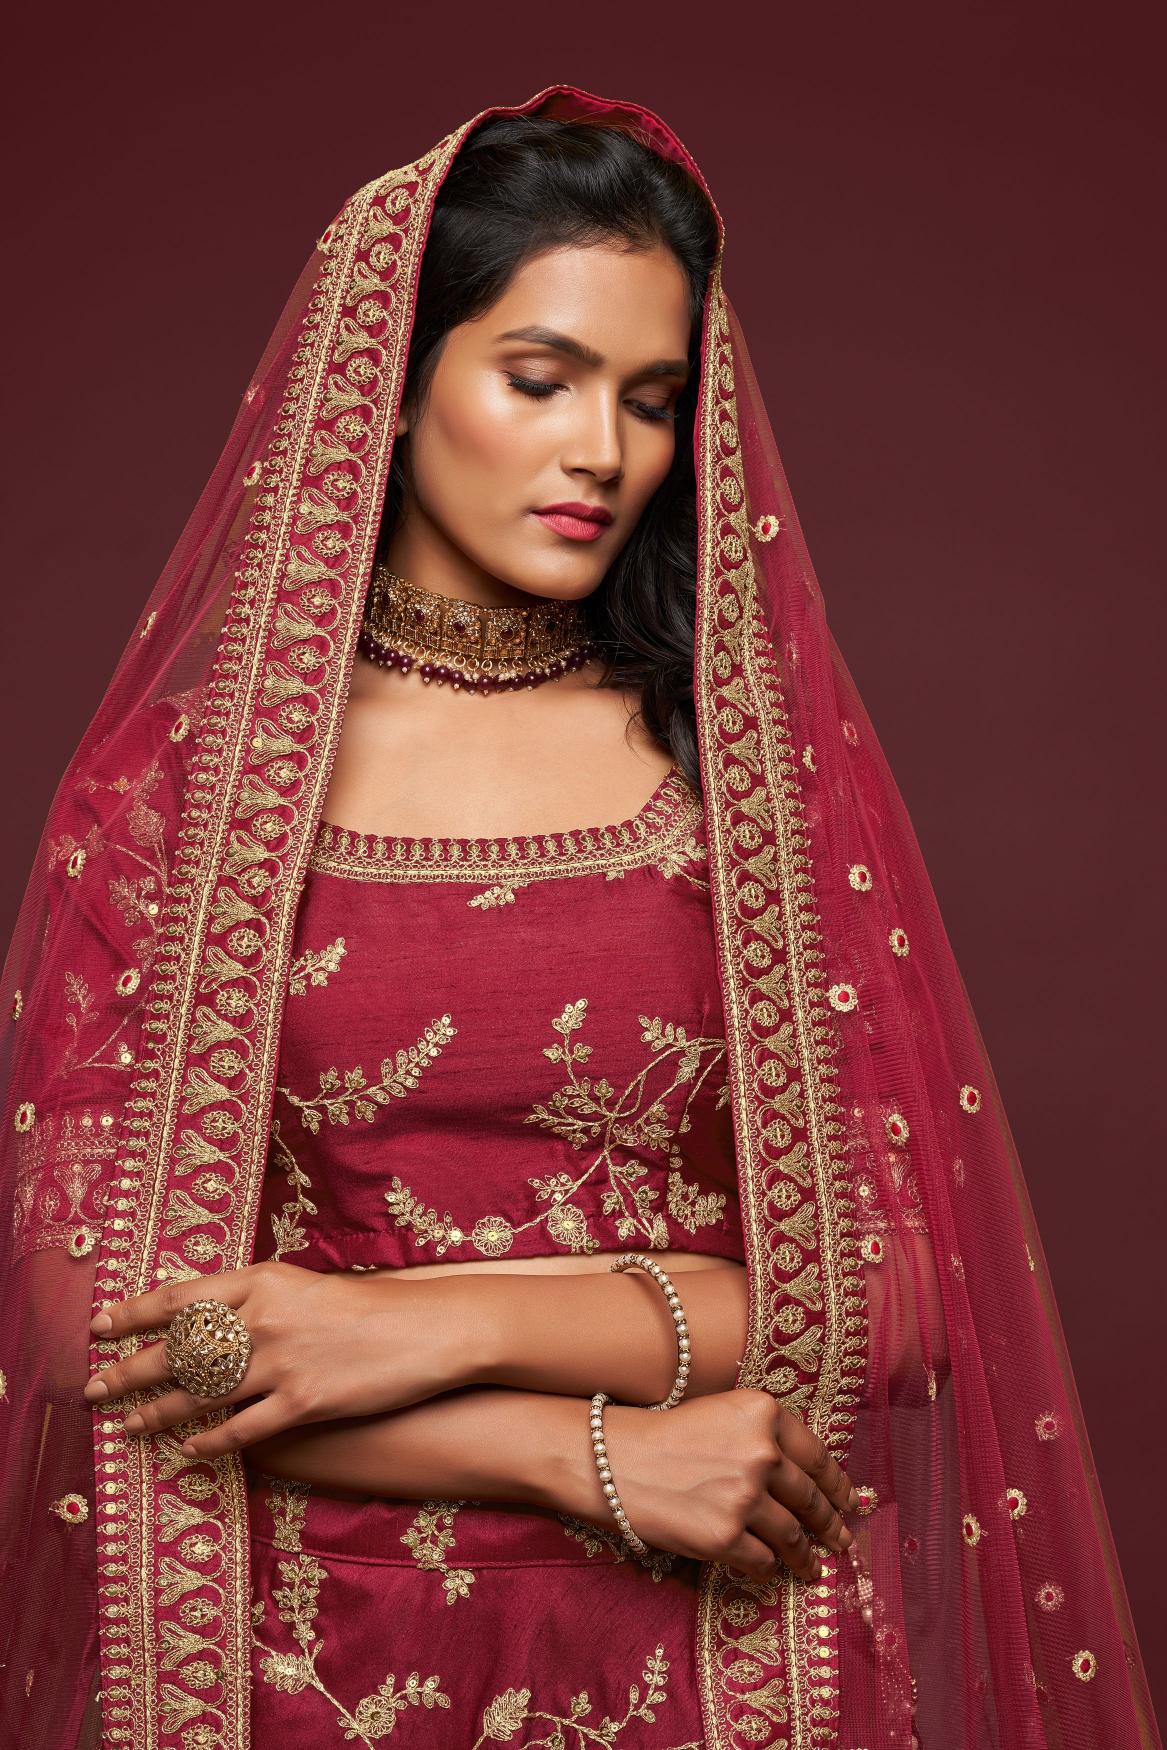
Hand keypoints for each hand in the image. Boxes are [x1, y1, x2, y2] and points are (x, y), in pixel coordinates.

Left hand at [82, 1262, 468, 1458]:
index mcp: (263, 1280)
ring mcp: (281, 1363)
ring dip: (157, 1411)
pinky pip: (241, 1430)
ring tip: (128, 1424)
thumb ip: (256, 1298)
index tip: (100, 1326)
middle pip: (178, 1349)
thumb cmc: (369, 1306)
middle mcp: (264, 1319)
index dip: (134, 1313)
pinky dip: (209, 1442)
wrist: (429, 1329)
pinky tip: (189, 1450)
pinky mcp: (303, 1403)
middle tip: (93, 1389)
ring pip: (200, 1393)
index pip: (181, 1297)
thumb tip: (204, 1318)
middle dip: (129, 1371)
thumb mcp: (305, 1286)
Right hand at [593, 1386, 857, 1581]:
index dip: (838, 1484)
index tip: (850, 1501)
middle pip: (810, 1498)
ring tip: (814, 1566)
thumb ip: (766, 1436)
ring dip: (807, 1556)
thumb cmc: (666, 1434)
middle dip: (830, 1523)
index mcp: (764, 1413)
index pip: (818, 1456)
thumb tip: (809, 1477)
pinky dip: (771, 1568)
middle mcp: (761, 1453)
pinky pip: (764, 1560)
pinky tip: (773, 1571)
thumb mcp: (724, 1414)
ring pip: (793, 1536)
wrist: (613, 1460)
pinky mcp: (725, 1537)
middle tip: (841, 1538)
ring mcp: (745, 1497)